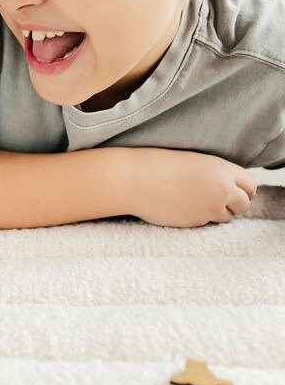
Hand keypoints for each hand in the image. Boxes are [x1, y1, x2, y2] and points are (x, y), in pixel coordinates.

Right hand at [131, 149, 256, 226]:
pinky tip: (182, 208)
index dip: (243, 189)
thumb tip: (227, 187)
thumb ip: (215, 173)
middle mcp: (221, 190)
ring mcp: (209, 209)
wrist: (133, 180)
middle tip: (218, 201)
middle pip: (244, 204)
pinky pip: (206, 224)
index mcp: (221, 169)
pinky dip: (198, 218)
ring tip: (196, 204)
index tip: (233, 190)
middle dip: (234, 204)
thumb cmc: (156, 164)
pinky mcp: (195, 222)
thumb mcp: (193, 161)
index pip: (250, 185)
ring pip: (227, 217)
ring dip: (217, 213)